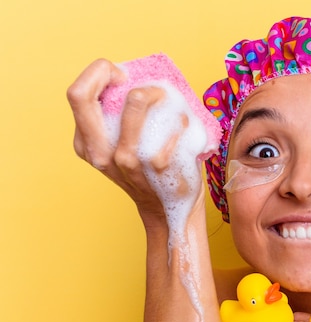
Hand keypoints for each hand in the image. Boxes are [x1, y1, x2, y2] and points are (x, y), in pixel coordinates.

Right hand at [67, 59, 205, 222]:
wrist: (168, 212)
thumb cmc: (149, 172)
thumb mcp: (122, 147)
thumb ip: (119, 119)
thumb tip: (138, 77)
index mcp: (86, 144)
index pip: (77, 94)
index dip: (99, 74)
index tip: (123, 76)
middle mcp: (99, 153)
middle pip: (84, 95)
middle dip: (110, 73)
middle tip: (136, 79)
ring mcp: (127, 161)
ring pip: (135, 101)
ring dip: (157, 91)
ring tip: (169, 99)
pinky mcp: (157, 168)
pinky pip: (171, 124)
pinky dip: (182, 118)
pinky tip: (185, 124)